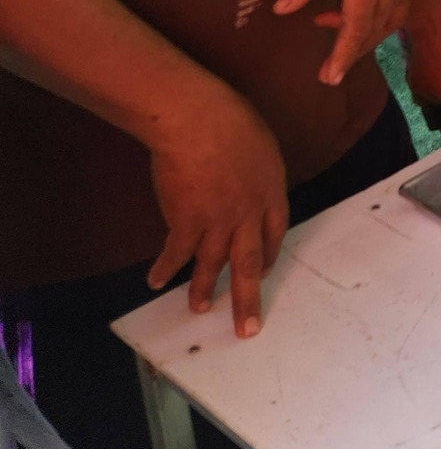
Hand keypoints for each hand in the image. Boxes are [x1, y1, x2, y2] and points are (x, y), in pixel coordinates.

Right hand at [146, 84, 287, 338]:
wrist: (199, 122)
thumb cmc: (232, 120)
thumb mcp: (261, 144)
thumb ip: (257, 170)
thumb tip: (248, 179)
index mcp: (272, 191)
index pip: (275, 231)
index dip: (269, 253)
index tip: (265, 270)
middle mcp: (249, 213)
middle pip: (251, 263)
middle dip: (249, 298)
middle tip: (248, 328)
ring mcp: (218, 221)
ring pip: (213, 264)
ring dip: (205, 289)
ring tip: (200, 310)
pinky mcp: (186, 221)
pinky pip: (176, 252)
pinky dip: (165, 268)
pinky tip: (156, 281)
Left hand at [274, 0, 412, 86]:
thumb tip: (282, 10)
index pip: (355, 30)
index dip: (342, 56)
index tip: (329, 78)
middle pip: (371, 34)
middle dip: (351, 55)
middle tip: (328, 73)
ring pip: (385, 26)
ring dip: (363, 40)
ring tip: (338, 39)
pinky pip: (395, 14)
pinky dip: (377, 25)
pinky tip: (358, 16)